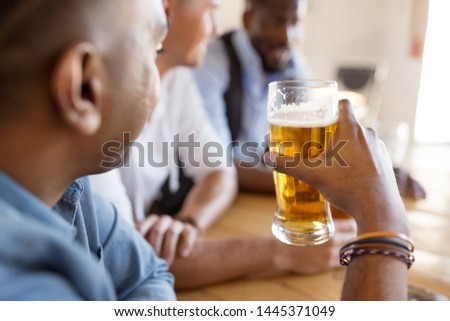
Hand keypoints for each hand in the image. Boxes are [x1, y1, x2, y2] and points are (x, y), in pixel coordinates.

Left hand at [136, 214, 197, 264]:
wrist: (180, 242)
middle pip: (157, 230)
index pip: (142, 226)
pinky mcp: (189, 229)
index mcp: (150, 222)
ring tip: (167, 263)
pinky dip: (186, 244)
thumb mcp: (148, 243)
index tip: (138, 251)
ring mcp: (176, 224)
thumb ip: (138, 244)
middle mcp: (163, 221)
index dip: (140, 238)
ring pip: (172, 231)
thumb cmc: (158, 245)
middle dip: (155, 246)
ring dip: (169, 248)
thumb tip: (125, 249)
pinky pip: (188, 233)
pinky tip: (183, 255)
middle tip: (154, 261)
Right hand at [265, 100, 407, 234]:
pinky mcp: (386, 163)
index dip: (331, 105)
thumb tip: (267, 158)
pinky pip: (370, 153)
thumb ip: (288, 164)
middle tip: (319, 143)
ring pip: (360, 139)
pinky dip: (360, 158)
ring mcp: (380, 149)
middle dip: (334, 131)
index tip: (321, 113)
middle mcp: (369, 135)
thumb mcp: (312, 174)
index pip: (343, 103)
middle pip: (349, 123)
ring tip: (334, 161)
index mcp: (351, 130)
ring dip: (348, 145)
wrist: (377, 209)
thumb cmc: (347, 187)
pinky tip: (349, 174)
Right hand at [274, 219, 356, 273]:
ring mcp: (330, 256)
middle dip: (358, 233)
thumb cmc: (292, 232)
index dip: (357, 221)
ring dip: (353, 245)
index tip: (358, 218)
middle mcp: (333, 243)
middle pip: (355, 237)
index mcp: (329, 229)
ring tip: (352, 240)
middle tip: (359, 228)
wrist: (282, 251)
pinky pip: (343, 261)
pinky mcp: (327, 266)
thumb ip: (324, 218)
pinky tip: (344, 252)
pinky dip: (346, 256)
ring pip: (351, 250)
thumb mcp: (308, 220)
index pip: (352, 224)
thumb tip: (336, 208)